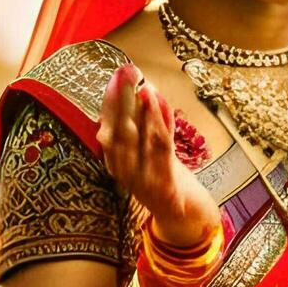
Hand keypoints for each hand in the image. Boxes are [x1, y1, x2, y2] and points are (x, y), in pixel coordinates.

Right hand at [96, 63, 219, 247]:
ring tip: (143, 88)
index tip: (113, 77)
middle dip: (120, 100)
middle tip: (124, 74)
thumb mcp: (149, 148)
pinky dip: (160, 125)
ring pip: (138, 141)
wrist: (180, 213)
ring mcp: (141, 180)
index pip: (107, 127)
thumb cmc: (161, 174)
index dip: (109, 102)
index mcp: (115, 160)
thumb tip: (142, 89)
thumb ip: (145, 123)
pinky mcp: (161, 186)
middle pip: (118, 132)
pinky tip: (161, 107)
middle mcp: (123, 170)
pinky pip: (160, 151)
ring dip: (141, 112)